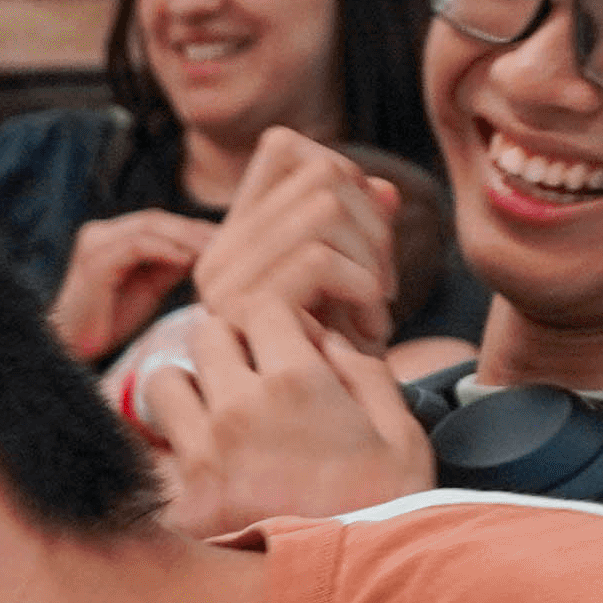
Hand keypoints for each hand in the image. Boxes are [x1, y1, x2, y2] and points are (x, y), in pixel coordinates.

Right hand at [49, 209, 219, 362]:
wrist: (71, 348)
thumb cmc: (109, 320)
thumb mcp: (149, 285)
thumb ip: (172, 264)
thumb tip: (208, 248)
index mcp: (111, 235)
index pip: (159, 221)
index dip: (195, 228)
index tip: (229, 238)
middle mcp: (100, 232)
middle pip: (157, 219)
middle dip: (195, 229)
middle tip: (230, 240)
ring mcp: (95, 243)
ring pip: (149, 227)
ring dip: (186, 237)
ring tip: (216, 249)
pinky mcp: (95, 261)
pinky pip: (137, 246)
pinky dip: (166, 250)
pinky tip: (189, 260)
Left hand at [131, 299, 434, 539]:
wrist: (358, 593)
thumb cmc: (389, 511)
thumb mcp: (403, 434)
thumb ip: (364, 373)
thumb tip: (324, 342)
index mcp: (297, 383)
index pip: (260, 307)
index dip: (279, 322)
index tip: (294, 350)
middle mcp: (238, 408)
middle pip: (205, 334)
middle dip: (231, 346)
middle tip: (254, 378)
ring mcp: (202, 453)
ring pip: (164, 381)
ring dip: (189, 389)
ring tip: (220, 418)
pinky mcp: (181, 499)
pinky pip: (152, 451)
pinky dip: (169, 450)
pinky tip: (200, 467)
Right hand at [190, 127, 406, 350]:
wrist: (328, 453)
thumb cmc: (345, 371)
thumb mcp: (355, 291)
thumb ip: (361, 235)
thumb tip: (382, 187)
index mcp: (239, 242)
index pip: (286, 148)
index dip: (345, 171)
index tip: (367, 232)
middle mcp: (219, 256)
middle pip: (321, 172)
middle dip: (374, 225)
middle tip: (378, 286)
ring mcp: (224, 283)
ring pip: (324, 206)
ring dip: (371, 258)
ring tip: (371, 310)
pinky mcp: (241, 311)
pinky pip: (320, 256)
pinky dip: (363, 287)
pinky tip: (367, 330)